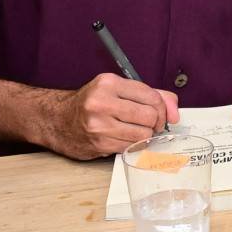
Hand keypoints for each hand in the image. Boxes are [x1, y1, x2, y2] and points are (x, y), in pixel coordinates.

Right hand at [43, 74, 178, 160]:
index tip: (161, 113)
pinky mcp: (99, 143)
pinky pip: (131, 147)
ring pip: (143, 134)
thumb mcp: (117, 89)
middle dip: (155, 122)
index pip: (151, 96)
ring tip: (135, 130)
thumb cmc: (90, 104)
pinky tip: (123, 138)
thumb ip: (150, 94)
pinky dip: (133, 145)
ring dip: (145, 135)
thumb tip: (175, 110)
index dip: (162, 108)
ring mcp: (99, 125)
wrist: (57, 120)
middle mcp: (102, 102)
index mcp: (109, 83)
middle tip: (148, 123)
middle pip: (149, 116)